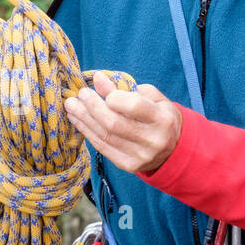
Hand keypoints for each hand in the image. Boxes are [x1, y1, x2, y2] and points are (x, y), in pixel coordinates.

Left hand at [64, 74, 182, 173]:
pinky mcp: (128, 165)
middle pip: (113, 123)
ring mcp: (140, 156)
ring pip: (104, 136)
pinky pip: (102, 147)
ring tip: (71, 105)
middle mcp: (152, 139)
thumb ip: (125, 88)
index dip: (112, 96)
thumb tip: (97, 79)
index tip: (97, 87)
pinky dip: (87, 132)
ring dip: (83, 119)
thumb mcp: (151, 97)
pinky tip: (77, 120)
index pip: (134, 106)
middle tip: (78, 95)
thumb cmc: (159, 116)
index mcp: (162, 118)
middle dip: (91, 107)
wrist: (174, 149)